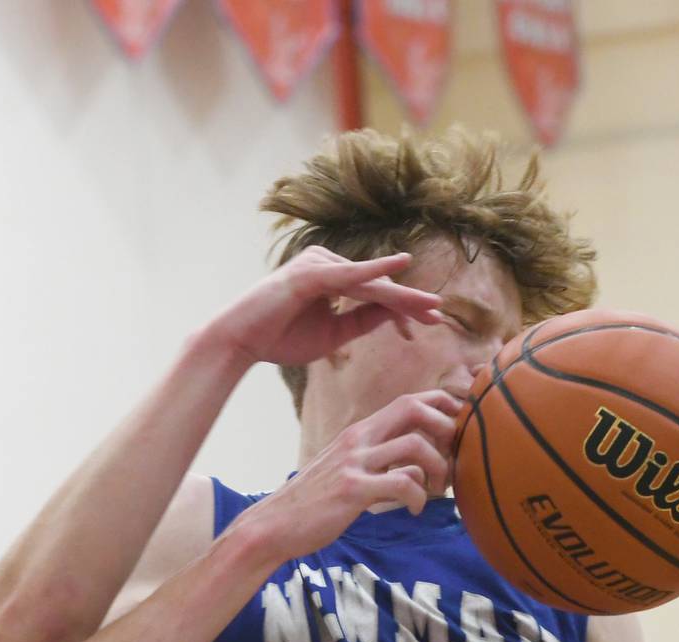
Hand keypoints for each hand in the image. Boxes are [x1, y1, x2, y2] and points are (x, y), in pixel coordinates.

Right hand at [204, 246, 443, 369]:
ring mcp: (319, 264)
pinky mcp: (310, 272)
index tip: (428, 323)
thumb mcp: (332, 334)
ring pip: (368, 283)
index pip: (374, 293)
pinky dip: (373, 271)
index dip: (402, 308)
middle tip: (439, 314)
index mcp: (331, 277)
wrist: (239, 342)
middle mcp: (327, 263)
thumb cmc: (279, 339)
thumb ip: (361, 321)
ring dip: (399, 295)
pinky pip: (348, 274)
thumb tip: (393, 314)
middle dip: (408, 301)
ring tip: (429, 305)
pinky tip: (400, 265)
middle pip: (376, 285)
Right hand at [241, 388, 462, 559]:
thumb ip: (378, 462)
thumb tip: (414, 468)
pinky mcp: (352, 490)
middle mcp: (358, 440)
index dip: (441, 407)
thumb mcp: (346, 471)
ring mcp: (354, 463)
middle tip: (453, 458)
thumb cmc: (312, 503)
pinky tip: (414, 510)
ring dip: (438, 468)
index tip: (457, 431)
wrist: (272, 525)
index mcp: (359, 433)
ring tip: (437, 490)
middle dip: (446, 428)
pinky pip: (402, 483)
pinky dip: (418, 498)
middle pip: (414, 408)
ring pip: (415, 446)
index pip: (409, 401)